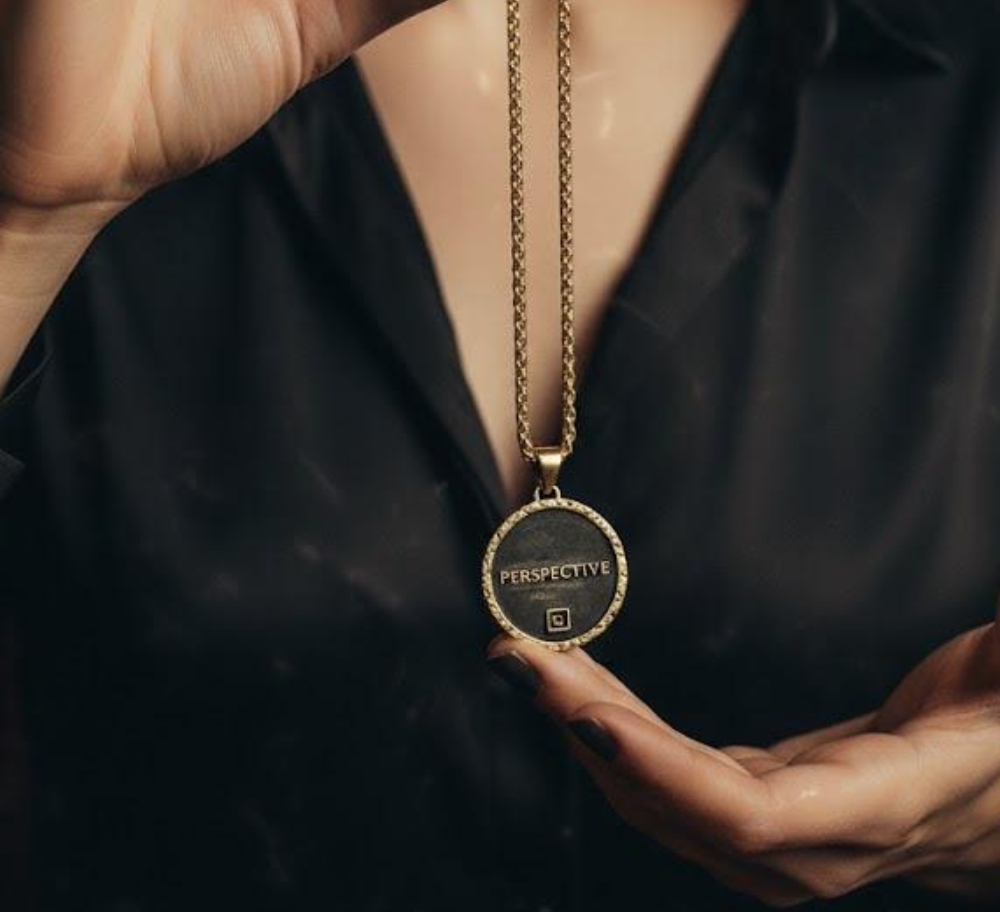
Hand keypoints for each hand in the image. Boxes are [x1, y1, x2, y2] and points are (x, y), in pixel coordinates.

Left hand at [486, 599, 999, 905]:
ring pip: (673, 801)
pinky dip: (628, 740)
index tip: (584, 712)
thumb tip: (998, 637)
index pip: (751, 816)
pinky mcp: (780, 810)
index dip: (660, 772)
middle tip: (518, 654)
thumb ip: (998, 657)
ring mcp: (798, 835)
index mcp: (888, 802)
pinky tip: (587, 695)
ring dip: (594, 733)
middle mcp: (828, 838)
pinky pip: (686, 786)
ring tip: (531, 660)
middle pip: (685, 805)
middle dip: (591, 732)